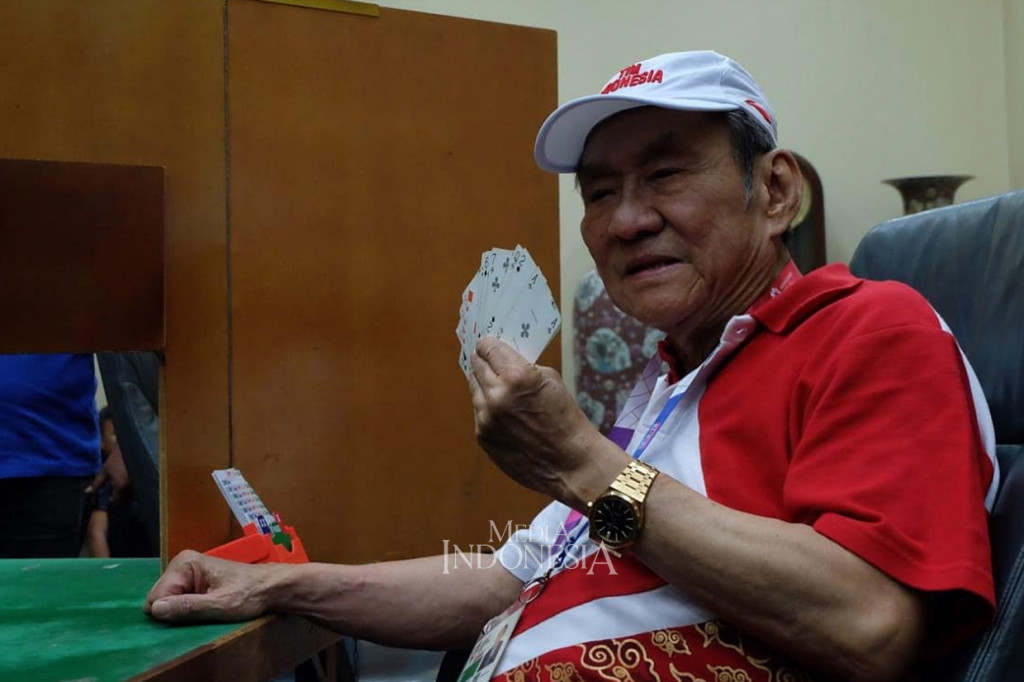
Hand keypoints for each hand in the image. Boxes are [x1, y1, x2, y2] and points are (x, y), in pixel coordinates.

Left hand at [88, 444, 129, 505]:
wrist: (127, 449)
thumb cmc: (115, 460)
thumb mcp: (104, 471)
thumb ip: (96, 483)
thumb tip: (88, 492)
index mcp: (119, 486)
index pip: (116, 501)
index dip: (112, 504)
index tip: (109, 504)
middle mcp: (128, 486)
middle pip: (124, 499)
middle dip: (118, 500)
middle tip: (113, 497)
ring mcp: (135, 482)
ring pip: (129, 494)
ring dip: (124, 494)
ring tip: (118, 490)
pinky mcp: (138, 479)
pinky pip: (133, 488)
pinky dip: (129, 488)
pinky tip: (124, 484)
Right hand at [144, 550, 277, 622]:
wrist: (271, 587)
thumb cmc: (250, 594)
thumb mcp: (220, 605)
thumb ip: (188, 607)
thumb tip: (156, 609)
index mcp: (184, 564)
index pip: (155, 598)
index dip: (171, 613)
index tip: (195, 614)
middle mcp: (181, 565)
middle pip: (159, 599)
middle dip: (176, 612)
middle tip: (202, 613)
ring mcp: (186, 574)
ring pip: (167, 603)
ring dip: (183, 612)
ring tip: (206, 611)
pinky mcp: (193, 583)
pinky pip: (178, 602)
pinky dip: (188, 610)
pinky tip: (205, 609)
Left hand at [468, 337, 627, 507]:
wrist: (571, 463)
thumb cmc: (566, 418)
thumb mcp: (550, 380)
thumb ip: (522, 367)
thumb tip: (501, 360)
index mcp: (515, 377)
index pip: (487, 347)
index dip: (489, 344)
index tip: (490, 344)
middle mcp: (496, 396)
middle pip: (476, 366)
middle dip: (483, 361)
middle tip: (489, 360)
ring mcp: (486, 419)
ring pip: (474, 390)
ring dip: (484, 385)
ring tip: (500, 388)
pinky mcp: (483, 438)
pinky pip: (479, 413)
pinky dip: (488, 408)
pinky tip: (505, 414)